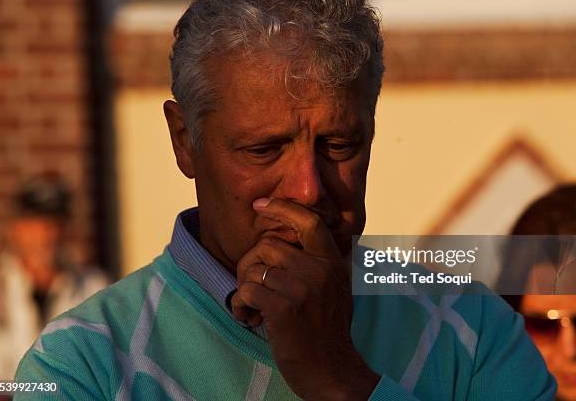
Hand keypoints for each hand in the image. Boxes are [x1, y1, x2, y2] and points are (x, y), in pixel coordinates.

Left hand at [231, 198, 379, 399]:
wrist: (332, 371)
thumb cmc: (328, 331)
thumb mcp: (336, 289)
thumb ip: (319, 263)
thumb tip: (289, 240)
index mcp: (332, 262)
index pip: (308, 221)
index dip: (282, 208)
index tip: (261, 205)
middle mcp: (319, 269)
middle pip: (267, 245)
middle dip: (250, 265)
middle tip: (250, 286)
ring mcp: (301, 287)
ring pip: (253, 269)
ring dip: (244, 288)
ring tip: (252, 308)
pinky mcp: (283, 307)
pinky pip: (245, 291)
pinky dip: (239, 305)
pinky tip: (249, 318)